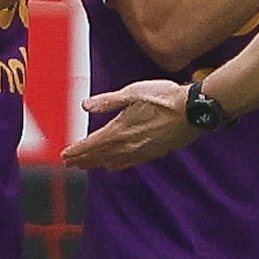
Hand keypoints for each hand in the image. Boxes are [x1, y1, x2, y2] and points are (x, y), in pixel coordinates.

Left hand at [63, 78, 202, 170]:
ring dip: (98, 163)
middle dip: (83, 159)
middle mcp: (128, 145)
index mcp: (119, 130)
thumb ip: (108, 102)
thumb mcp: (132, 93)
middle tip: (70, 163)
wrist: (193, 110)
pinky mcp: (154, 152)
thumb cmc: (164, 98)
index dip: (76, 150)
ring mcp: (141, 151)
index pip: (91, 144)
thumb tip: (86, 106)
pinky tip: (114, 166)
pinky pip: (129, 163)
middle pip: (99, 156)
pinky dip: (117, 165)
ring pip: (113, 161)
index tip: (65, 155)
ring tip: (87, 165)